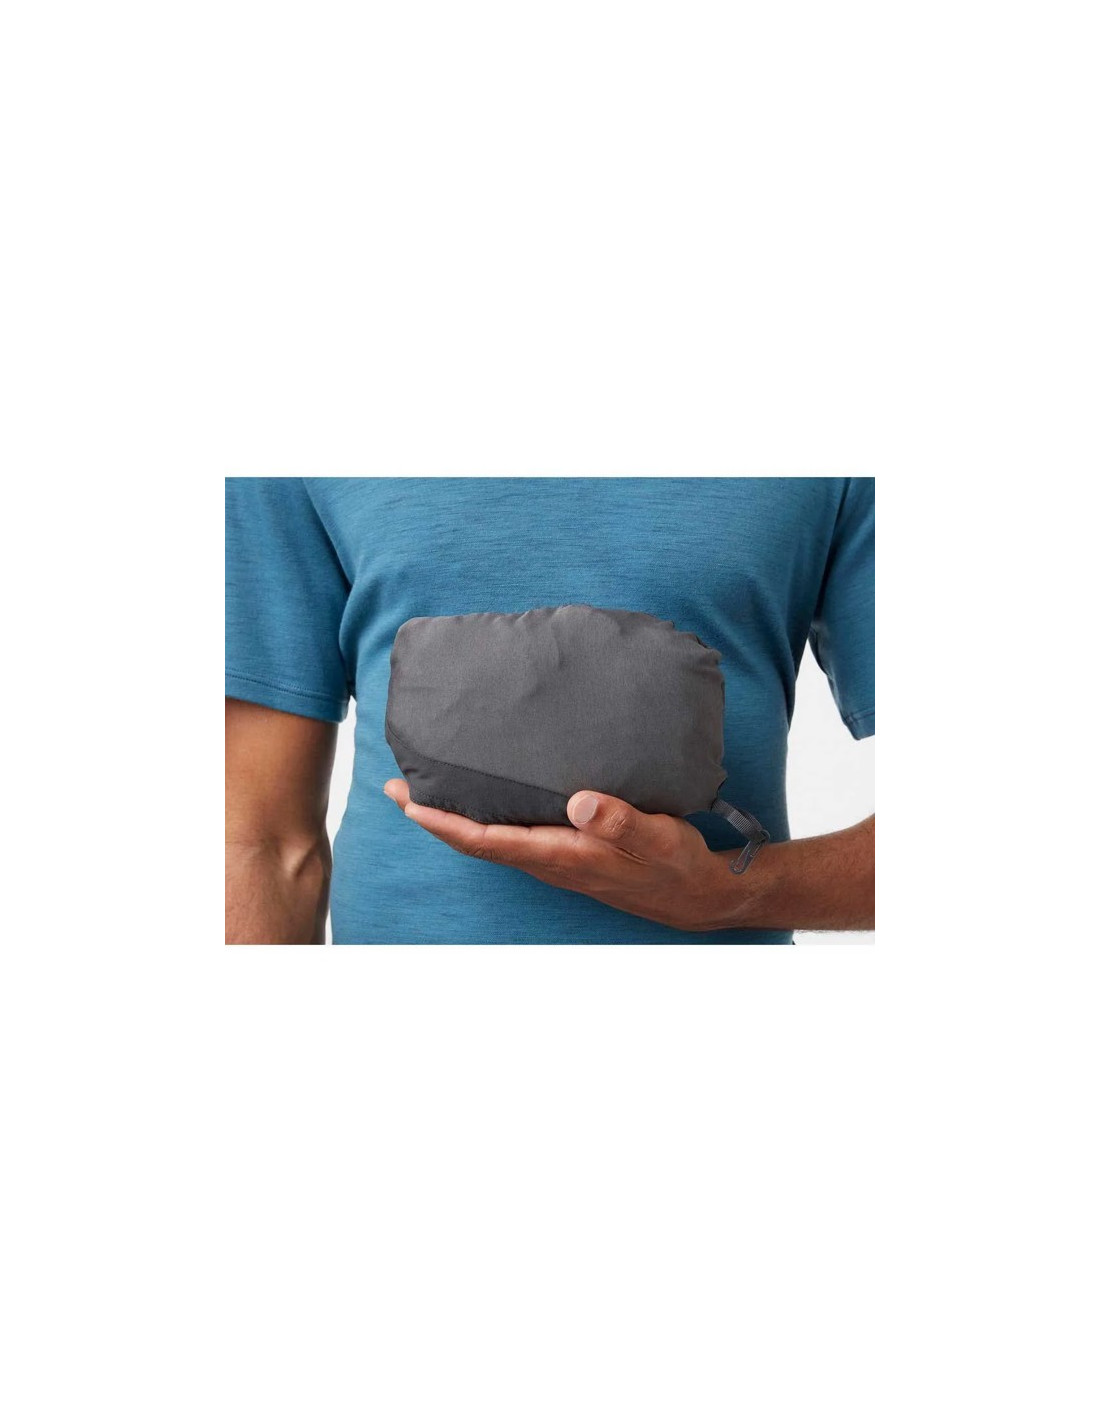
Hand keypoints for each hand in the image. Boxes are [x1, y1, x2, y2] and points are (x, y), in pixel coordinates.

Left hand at [383, 780, 751, 932]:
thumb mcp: (657, 837)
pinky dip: (486, 816)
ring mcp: (555, 860)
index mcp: (562, 855)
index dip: (445, 824)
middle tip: (398, 786)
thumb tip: (579, 802)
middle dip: (433, 816)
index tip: (409, 803)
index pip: (488, 841)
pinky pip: (513, 835)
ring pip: (491, 839)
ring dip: (455, 817)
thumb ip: (620, 820)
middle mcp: (549, 861)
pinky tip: (487, 795)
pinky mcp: (567, 852)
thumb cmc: (675, 864)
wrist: (696, 893)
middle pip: (476, 841)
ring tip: (428, 786)